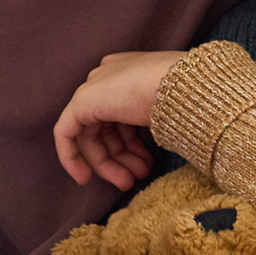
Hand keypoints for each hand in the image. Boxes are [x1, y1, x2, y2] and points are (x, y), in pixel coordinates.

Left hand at [52, 50, 183, 189]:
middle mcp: (109, 76)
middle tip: (137, 177)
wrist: (185, 88)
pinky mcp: (81, 101)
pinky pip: (66, 133)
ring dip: (109, 163)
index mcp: (129, 73)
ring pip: (91, 134)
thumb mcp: (171, 112)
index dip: (131, 145)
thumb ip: (154, 123)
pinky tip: (84, 178)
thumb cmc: (189, 99)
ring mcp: (94, 86)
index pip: (122, 115)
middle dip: (122, 157)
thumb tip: (155, 144)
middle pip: (107, 127)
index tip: (145, 166)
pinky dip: (71, 157)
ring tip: (129, 181)